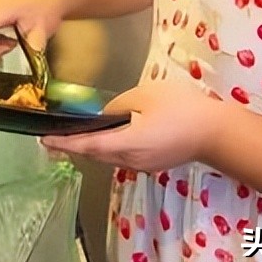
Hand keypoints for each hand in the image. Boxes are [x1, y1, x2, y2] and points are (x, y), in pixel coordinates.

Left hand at [41, 81, 223, 172]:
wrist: (216, 132)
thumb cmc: (182, 109)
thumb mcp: (146, 95)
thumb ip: (119, 105)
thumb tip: (106, 115)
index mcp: (126, 143)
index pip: (87, 144)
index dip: (64, 142)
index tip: (44, 141)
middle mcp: (130, 159)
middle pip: (95, 154)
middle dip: (73, 146)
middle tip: (53, 138)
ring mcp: (143, 165)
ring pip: (109, 157)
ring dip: (91, 148)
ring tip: (74, 136)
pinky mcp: (153, 164)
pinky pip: (123, 157)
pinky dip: (108, 148)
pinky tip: (106, 137)